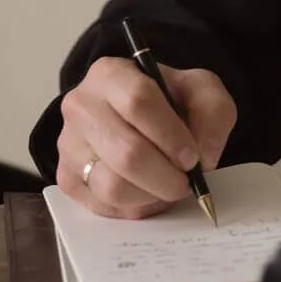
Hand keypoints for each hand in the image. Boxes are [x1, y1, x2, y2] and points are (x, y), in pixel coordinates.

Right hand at [55, 55, 236, 217]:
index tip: (192, 156)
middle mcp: (80, 105)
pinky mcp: (67, 176)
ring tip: (166, 185)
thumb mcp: (199, 90)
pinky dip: (134, 207)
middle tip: (185, 181)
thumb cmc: (166, 101)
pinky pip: (104, 206)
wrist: (135, 117)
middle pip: (126, 153)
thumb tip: (204, 154)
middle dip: (166, 176)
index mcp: (110, 73)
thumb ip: (213, 111)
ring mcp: (68, 143)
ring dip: (151, 195)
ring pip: (113, 186)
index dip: (171, 135)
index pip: (138, 102)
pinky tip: (146, 191)